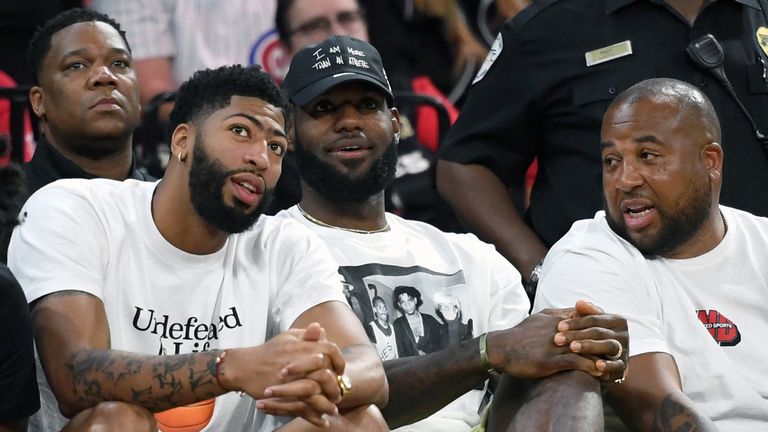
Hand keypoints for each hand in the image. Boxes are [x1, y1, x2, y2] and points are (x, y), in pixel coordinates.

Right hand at [247, 323, 345, 426]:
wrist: (244, 367)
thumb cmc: (267, 351)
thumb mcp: (287, 337)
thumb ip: (306, 335)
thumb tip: (322, 329)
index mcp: (301, 347)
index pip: (330, 350)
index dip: (339, 360)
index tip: (340, 370)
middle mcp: (299, 364)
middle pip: (327, 374)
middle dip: (336, 386)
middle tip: (339, 392)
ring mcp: (291, 381)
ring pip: (318, 394)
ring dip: (328, 404)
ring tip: (333, 409)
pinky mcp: (284, 397)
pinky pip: (304, 410)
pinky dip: (315, 417)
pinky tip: (322, 420)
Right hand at [487, 310, 603, 378]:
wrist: (500, 348)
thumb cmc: (519, 335)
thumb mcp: (538, 318)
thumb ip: (557, 315)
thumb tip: (573, 313)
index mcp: (556, 319)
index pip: (584, 318)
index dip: (598, 324)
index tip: (610, 332)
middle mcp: (557, 330)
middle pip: (588, 332)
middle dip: (604, 339)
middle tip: (618, 347)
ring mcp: (553, 346)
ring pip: (585, 347)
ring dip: (601, 354)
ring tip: (614, 360)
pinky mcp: (549, 361)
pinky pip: (575, 363)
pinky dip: (590, 367)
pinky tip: (600, 372)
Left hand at [553, 300, 628, 381]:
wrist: (606, 361)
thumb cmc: (593, 338)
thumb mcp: (591, 325)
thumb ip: (586, 314)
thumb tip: (579, 302)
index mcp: (616, 320)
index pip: (593, 319)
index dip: (575, 322)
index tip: (559, 326)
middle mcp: (623, 334)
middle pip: (598, 332)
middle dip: (577, 335)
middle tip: (558, 339)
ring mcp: (624, 351)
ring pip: (608, 346)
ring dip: (590, 346)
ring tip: (572, 348)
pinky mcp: (623, 367)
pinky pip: (617, 365)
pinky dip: (608, 365)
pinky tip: (596, 365)